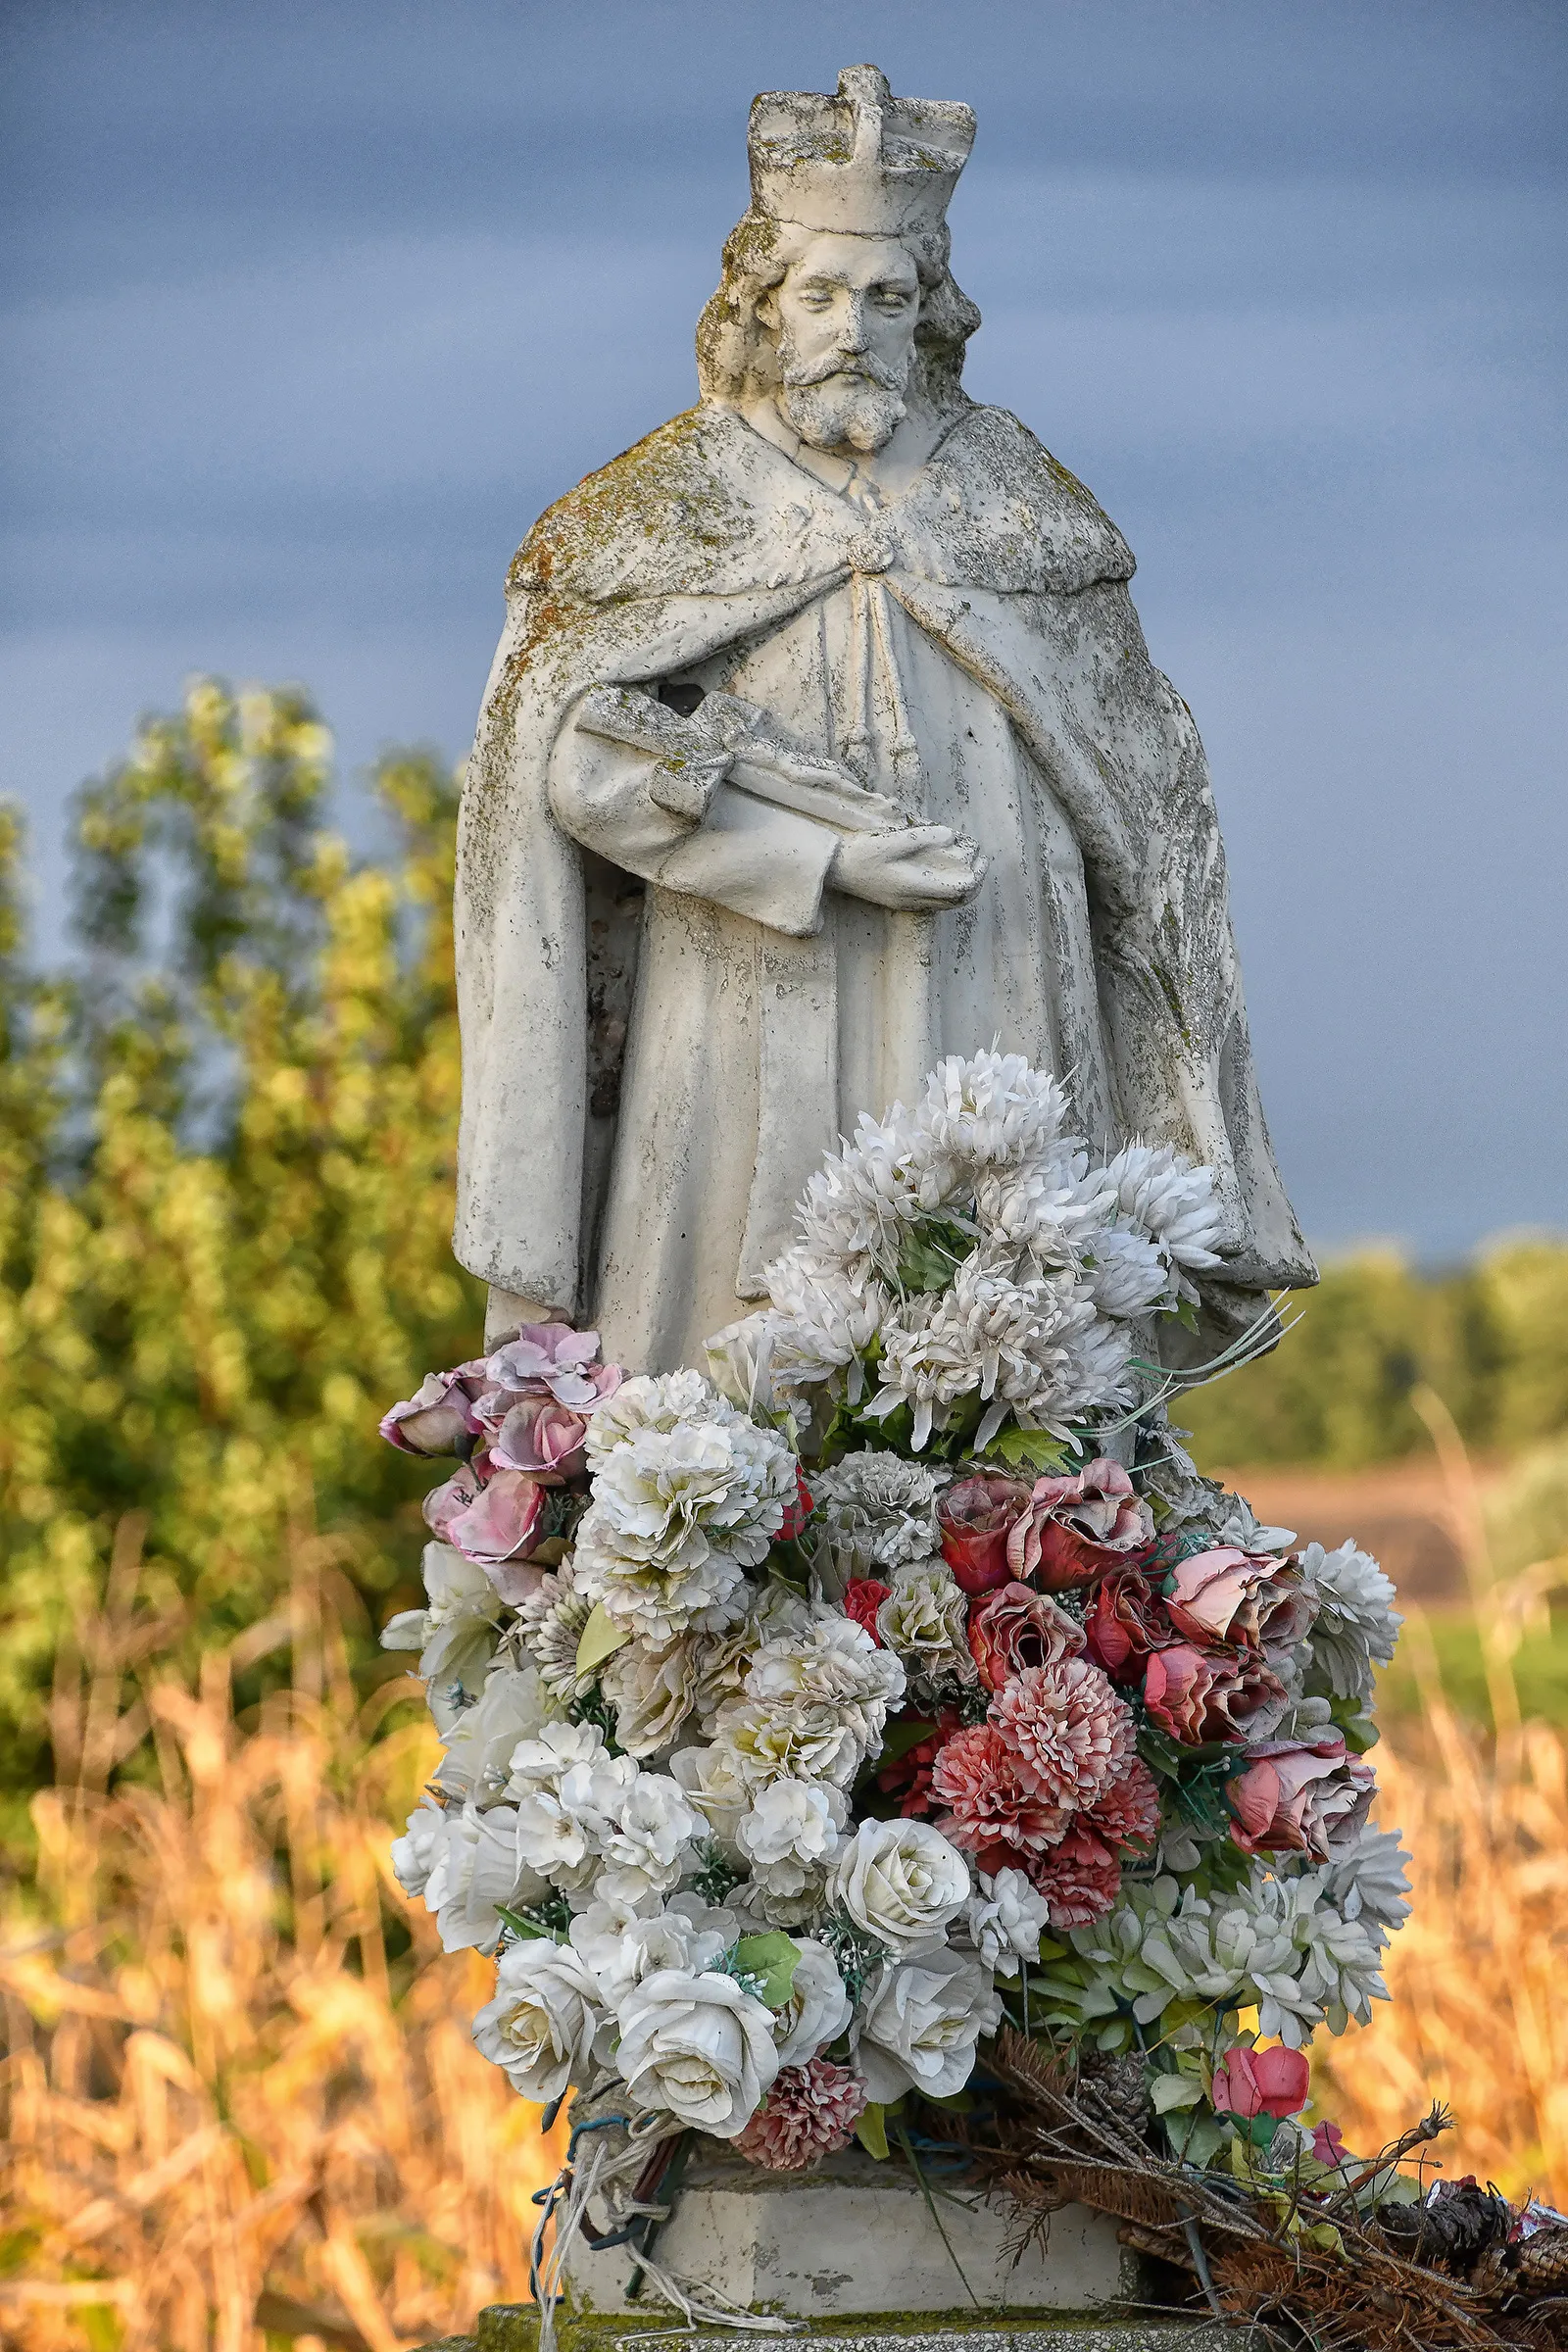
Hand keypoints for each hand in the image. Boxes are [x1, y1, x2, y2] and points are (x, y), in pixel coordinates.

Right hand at [829, 825, 986, 911]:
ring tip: (965, 864)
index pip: (960, 889)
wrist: (834, 871)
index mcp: (914, 886)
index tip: (982, 856)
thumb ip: (922, 837)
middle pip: (958, 901)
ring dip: (961, 885)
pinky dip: (946, 887)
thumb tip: (950, 835)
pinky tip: (943, 871)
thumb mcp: (891, 840)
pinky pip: (934, 900)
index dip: (978, 874)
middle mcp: (913, 899)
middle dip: (975, 881)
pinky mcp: (900, 900)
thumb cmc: (861, 853)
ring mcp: (906, 903)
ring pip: (947, 903)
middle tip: (980, 861)